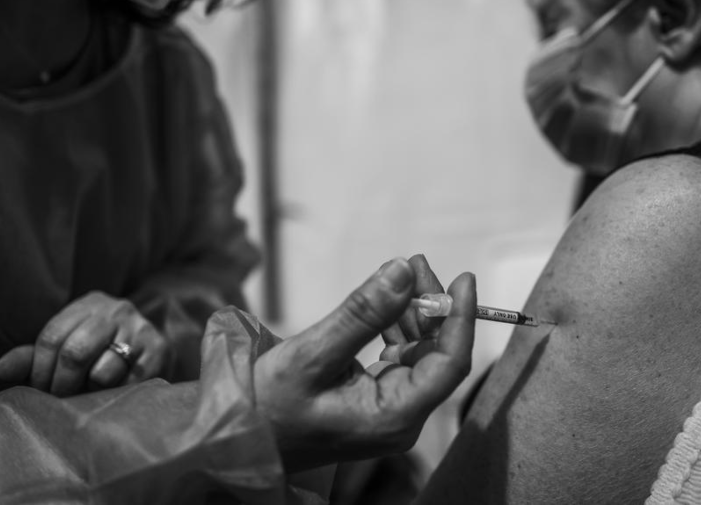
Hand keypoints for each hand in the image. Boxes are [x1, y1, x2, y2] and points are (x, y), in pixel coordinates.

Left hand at [0, 291, 169, 396]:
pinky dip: (115, 394)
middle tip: (60, 398)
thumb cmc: (102, 350)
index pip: (52, 337)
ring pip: (103, 371)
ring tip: (89, 393)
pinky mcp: (159, 351)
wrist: (154, 348)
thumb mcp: (68, 345)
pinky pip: (128, 383)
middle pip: (75, 352)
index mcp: (90, 303)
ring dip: (90, 391)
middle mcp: (117, 310)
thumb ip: (32, 357)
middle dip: (61, 384)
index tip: (40, 389)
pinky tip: (113, 392)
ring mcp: (141, 328)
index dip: (39, 370)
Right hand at [254, 257, 475, 471]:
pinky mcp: (374, 400)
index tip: (463, 278)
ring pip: (419, 352)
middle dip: (432, 306)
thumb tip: (402, 270)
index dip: (461, 319)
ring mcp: (388, 410)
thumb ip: (362, 314)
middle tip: (415, 262)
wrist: (237, 437)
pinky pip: (398, 357)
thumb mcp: (312, 354)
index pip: (449, 364)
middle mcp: (400, 417)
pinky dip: (395, 326)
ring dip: (413, 311)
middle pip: (437, 354)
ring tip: (401, 273)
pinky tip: (385, 303)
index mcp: (393, 416)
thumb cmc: (267, 405)